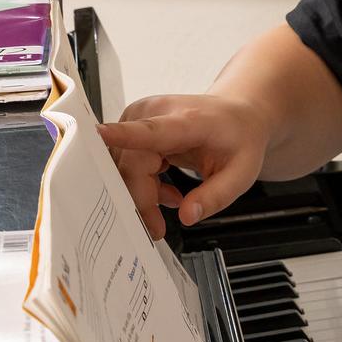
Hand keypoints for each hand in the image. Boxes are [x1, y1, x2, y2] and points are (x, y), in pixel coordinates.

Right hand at [98, 93, 271, 239]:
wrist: (237, 114)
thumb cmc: (239, 138)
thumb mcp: (241, 173)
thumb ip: (215, 196)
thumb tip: (187, 217)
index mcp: (187, 121)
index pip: (150, 130)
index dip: (123, 135)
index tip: (99, 136)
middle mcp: (156, 113)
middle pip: (131, 164)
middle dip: (141, 201)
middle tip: (157, 228)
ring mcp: (141, 116)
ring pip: (123, 167)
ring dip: (144, 193)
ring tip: (174, 199)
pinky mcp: (132, 124)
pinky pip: (125, 163)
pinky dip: (143, 183)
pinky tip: (166, 190)